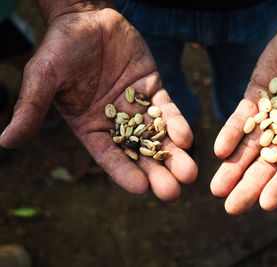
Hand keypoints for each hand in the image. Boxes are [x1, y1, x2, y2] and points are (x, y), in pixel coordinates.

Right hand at [0, 7, 196, 200]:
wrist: (86, 18)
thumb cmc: (60, 48)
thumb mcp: (43, 77)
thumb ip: (32, 108)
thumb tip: (5, 141)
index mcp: (90, 127)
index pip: (108, 156)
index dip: (124, 172)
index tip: (141, 189)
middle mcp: (116, 122)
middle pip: (139, 153)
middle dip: (157, 173)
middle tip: (173, 194)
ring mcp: (137, 107)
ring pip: (158, 136)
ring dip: (174, 155)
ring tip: (189, 173)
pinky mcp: (153, 89)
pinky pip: (168, 109)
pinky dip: (177, 123)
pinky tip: (187, 138)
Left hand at [211, 17, 276, 214]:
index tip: (266, 204)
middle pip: (268, 163)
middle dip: (250, 185)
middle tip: (231, 207)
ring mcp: (270, 114)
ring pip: (249, 146)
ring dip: (233, 167)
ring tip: (217, 188)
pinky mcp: (255, 96)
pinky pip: (241, 117)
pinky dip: (231, 133)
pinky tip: (220, 151)